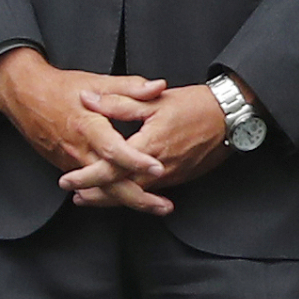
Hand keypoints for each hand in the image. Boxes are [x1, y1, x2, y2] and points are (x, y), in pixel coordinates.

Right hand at [0, 50, 168, 197]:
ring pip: (102, 189)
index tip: (157, 168)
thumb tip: (158, 86)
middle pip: (109, 182)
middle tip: (164, 206)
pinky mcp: (67, 166)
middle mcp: (80, 149)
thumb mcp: (97, 81)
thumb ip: (130, 87)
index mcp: (89, 126)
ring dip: (129, 200)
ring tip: (156, 206)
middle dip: (138, 198)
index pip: (114, 150)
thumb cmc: (61, 88)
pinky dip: (112, 194)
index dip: (136, 161)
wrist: (24, 96)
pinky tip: (132, 198)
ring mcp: (72, 162)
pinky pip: (93, 185)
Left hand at [63, 81, 231, 212]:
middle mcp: (159, 167)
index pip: (111, 169)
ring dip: (112, 198)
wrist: (231, 117)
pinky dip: (133, 193)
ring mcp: (171, 175)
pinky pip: (151, 191)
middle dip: (96, 196)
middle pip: (121, 190)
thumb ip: (119, 102)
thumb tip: (89, 100)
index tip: (68, 180)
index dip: (87, 177)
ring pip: (136, 194)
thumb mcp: (154, 100)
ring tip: (92, 198)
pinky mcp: (180, 177)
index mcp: (149, 145)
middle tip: (75, 196)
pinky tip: (124, 190)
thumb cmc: (195, 105)